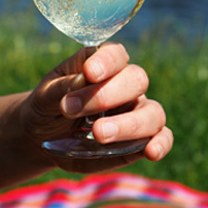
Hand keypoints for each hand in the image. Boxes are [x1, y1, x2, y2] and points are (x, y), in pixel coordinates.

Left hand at [20, 44, 172, 170]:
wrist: (45, 136)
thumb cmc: (47, 107)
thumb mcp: (44, 96)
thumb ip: (62, 88)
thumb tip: (83, 81)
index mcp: (103, 65)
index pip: (116, 54)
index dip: (107, 61)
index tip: (90, 73)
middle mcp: (126, 86)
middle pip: (137, 80)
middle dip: (108, 96)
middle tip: (72, 111)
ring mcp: (139, 113)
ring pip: (152, 112)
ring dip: (129, 125)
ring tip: (98, 135)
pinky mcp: (143, 140)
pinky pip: (163, 138)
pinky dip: (161, 144)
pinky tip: (150, 152)